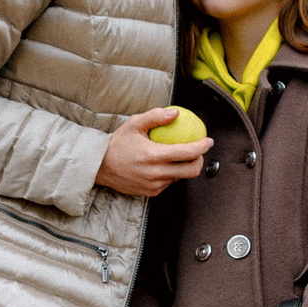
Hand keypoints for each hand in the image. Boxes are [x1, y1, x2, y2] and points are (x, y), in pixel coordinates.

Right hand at [97, 107, 211, 198]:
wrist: (99, 166)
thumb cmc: (118, 143)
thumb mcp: (134, 124)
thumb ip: (156, 116)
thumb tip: (176, 113)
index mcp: (154, 156)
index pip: (187, 153)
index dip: (202, 147)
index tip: (208, 141)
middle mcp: (156, 173)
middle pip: (191, 171)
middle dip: (200, 161)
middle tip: (198, 152)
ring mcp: (154, 185)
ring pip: (180, 177)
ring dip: (184, 167)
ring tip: (180, 156)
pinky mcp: (151, 192)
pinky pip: (169, 183)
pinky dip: (171, 174)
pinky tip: (165, 165)